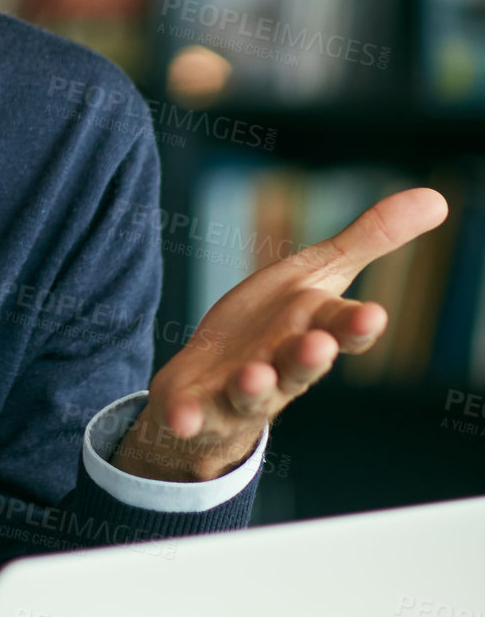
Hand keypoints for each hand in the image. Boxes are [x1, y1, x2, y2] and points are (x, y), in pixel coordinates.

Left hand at [110, 186, 448, 481]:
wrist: (217, 382)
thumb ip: (368, 241)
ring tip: (254, 376)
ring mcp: (239, 393)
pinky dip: (186, 418)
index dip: (356, 325)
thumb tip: (438, 198)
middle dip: (310, 356)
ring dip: (254, 386)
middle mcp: (282, 367)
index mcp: (314, 330)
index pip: (342, 329)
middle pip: (301, 365)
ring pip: (252, 394)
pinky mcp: (196, 408)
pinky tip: (178, 417)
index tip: (372, 315)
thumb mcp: (316, 275)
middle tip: (319, 344)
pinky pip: (191, 416)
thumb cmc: (274, 325)